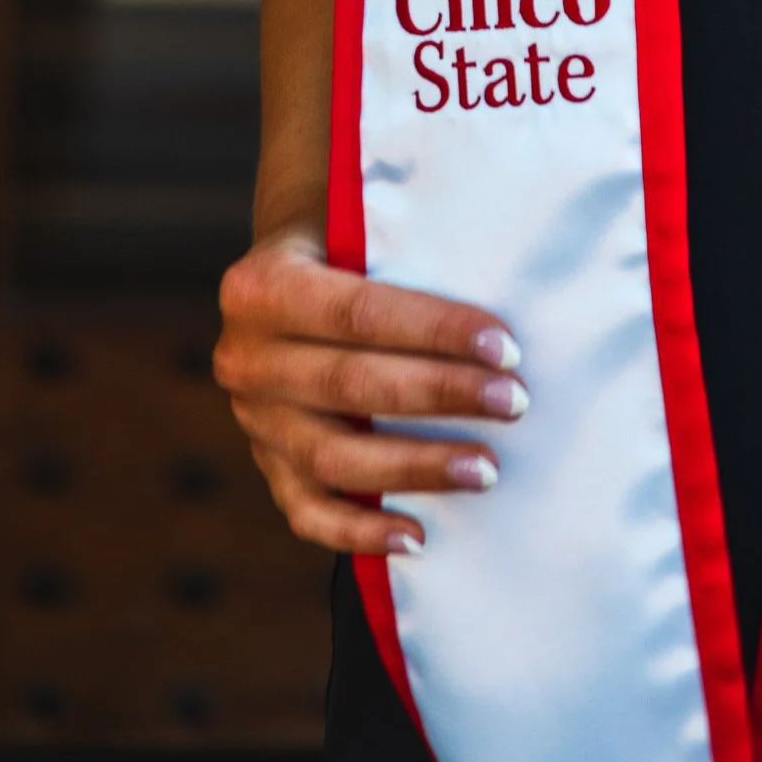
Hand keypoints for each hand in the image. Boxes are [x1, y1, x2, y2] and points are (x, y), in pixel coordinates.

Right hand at [215, 229, 529, 554]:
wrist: (286, 275)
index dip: (434, 331)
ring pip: (334, 456)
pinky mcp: (267, 467)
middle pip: (353, 385)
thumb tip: (501, 253)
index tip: (505, 347)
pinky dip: (360, 532)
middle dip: (442, 395)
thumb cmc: (348, 245)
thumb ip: (402, 241)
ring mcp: (253, 421)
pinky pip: (308, 512)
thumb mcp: (353, 224)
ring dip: (416, 467)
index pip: (359, 313)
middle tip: (514, 402)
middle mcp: (246, 357)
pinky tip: (417, 537)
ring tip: (486, 469)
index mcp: (262, 286)